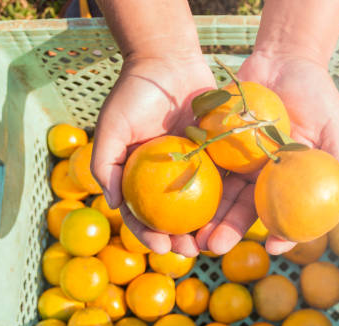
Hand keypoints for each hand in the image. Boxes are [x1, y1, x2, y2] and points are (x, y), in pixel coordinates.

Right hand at [91, 55, 216, 256]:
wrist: (169, 60)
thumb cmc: (135, 93)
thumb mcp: (112, 128)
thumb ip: (104, 165)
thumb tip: (113, 205)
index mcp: (141, 176)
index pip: (142, 213)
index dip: (148, 234)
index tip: (159, 245)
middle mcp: (168, 176)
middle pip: (175, 216)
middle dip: (182, 239)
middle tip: (191, 251)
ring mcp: (195, 166)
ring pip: (202, 204)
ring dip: (207, 226)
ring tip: (214, 242)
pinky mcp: (218, 153)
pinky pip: (224, 179)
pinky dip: (229, 198)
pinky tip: (234, 214)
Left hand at [196, 53, 338, 255]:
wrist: (283, 58)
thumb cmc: (316, 93)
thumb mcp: (335, 126)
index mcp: (288, 179)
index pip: (283, 213)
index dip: (280, 233)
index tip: (273, 248)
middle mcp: (260, 175)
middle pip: (243, 209)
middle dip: (228, 231)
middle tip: (214, 248)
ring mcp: (236, 160)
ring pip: (218, 193)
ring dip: (205, 215)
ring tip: (192, 234)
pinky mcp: (216, 142)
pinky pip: (204, 163)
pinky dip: (192, 180)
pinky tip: (179, 197)